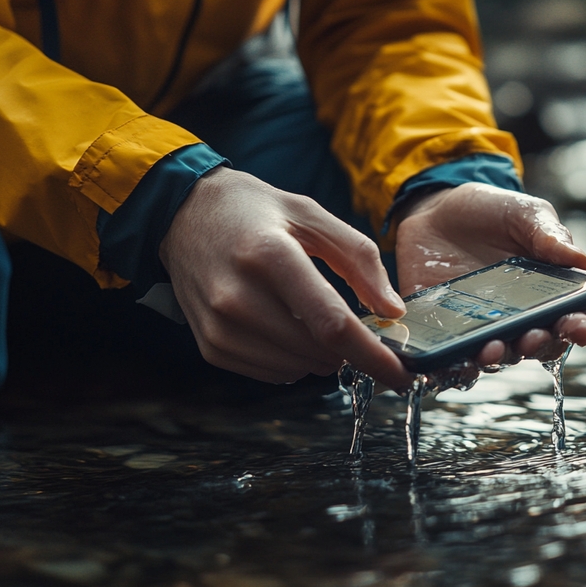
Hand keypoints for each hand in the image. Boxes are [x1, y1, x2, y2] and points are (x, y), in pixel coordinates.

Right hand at [159, 167, 413, 389]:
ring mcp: (220, 324)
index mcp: (271, 256)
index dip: (373, 355)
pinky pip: (270, 374)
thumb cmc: (256, 211)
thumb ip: (359, 259)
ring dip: (321, 356)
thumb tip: (392, 311)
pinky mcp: (210, 345)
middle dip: (350, 350)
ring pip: (296, 368)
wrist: (183, 213)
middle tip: (355, 326)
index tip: (402, 373)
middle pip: (317, 351)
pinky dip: (292, 361)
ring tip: (314, 319)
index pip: (331, 323)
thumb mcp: (312, 215)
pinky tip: (288, 329)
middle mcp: (239, 295)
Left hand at [394, 183, 585, 365]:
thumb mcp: (524, 214)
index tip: (580, 329)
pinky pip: (451, 356)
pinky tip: (448, 358)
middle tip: (532, 337)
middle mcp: (519, 318)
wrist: (436, 210)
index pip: (570, 319)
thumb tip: (581, 260)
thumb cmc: (491, 212)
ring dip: (496, 359)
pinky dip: (451, 364)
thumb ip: (549, 236)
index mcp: (548, 293)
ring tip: (490, 349)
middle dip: (538, 346)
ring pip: (496, 357)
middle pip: (536, 346)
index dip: (579, 328)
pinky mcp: (446, 331)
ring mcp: (483, 328)